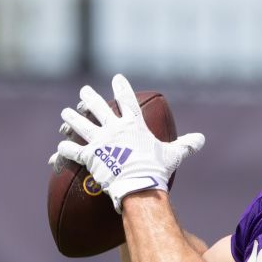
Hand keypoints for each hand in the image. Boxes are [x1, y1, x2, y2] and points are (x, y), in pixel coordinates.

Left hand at [50, 74, 204, 212]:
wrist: (138, 184)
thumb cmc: (157, 170)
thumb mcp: (174, 155)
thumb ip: (186, 145)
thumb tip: (201, 139)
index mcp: (134, 126)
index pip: (127, 101)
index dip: (121, 87)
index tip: (116, 78)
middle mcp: (114, 129)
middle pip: (98, 108)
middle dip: (89, 98)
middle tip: (83, 92)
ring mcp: (99, 141)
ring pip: (80, 125)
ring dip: (71, 119)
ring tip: (65, 114)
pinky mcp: (88, 157)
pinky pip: (72, 151)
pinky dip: (65, 150)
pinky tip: (60, 149)